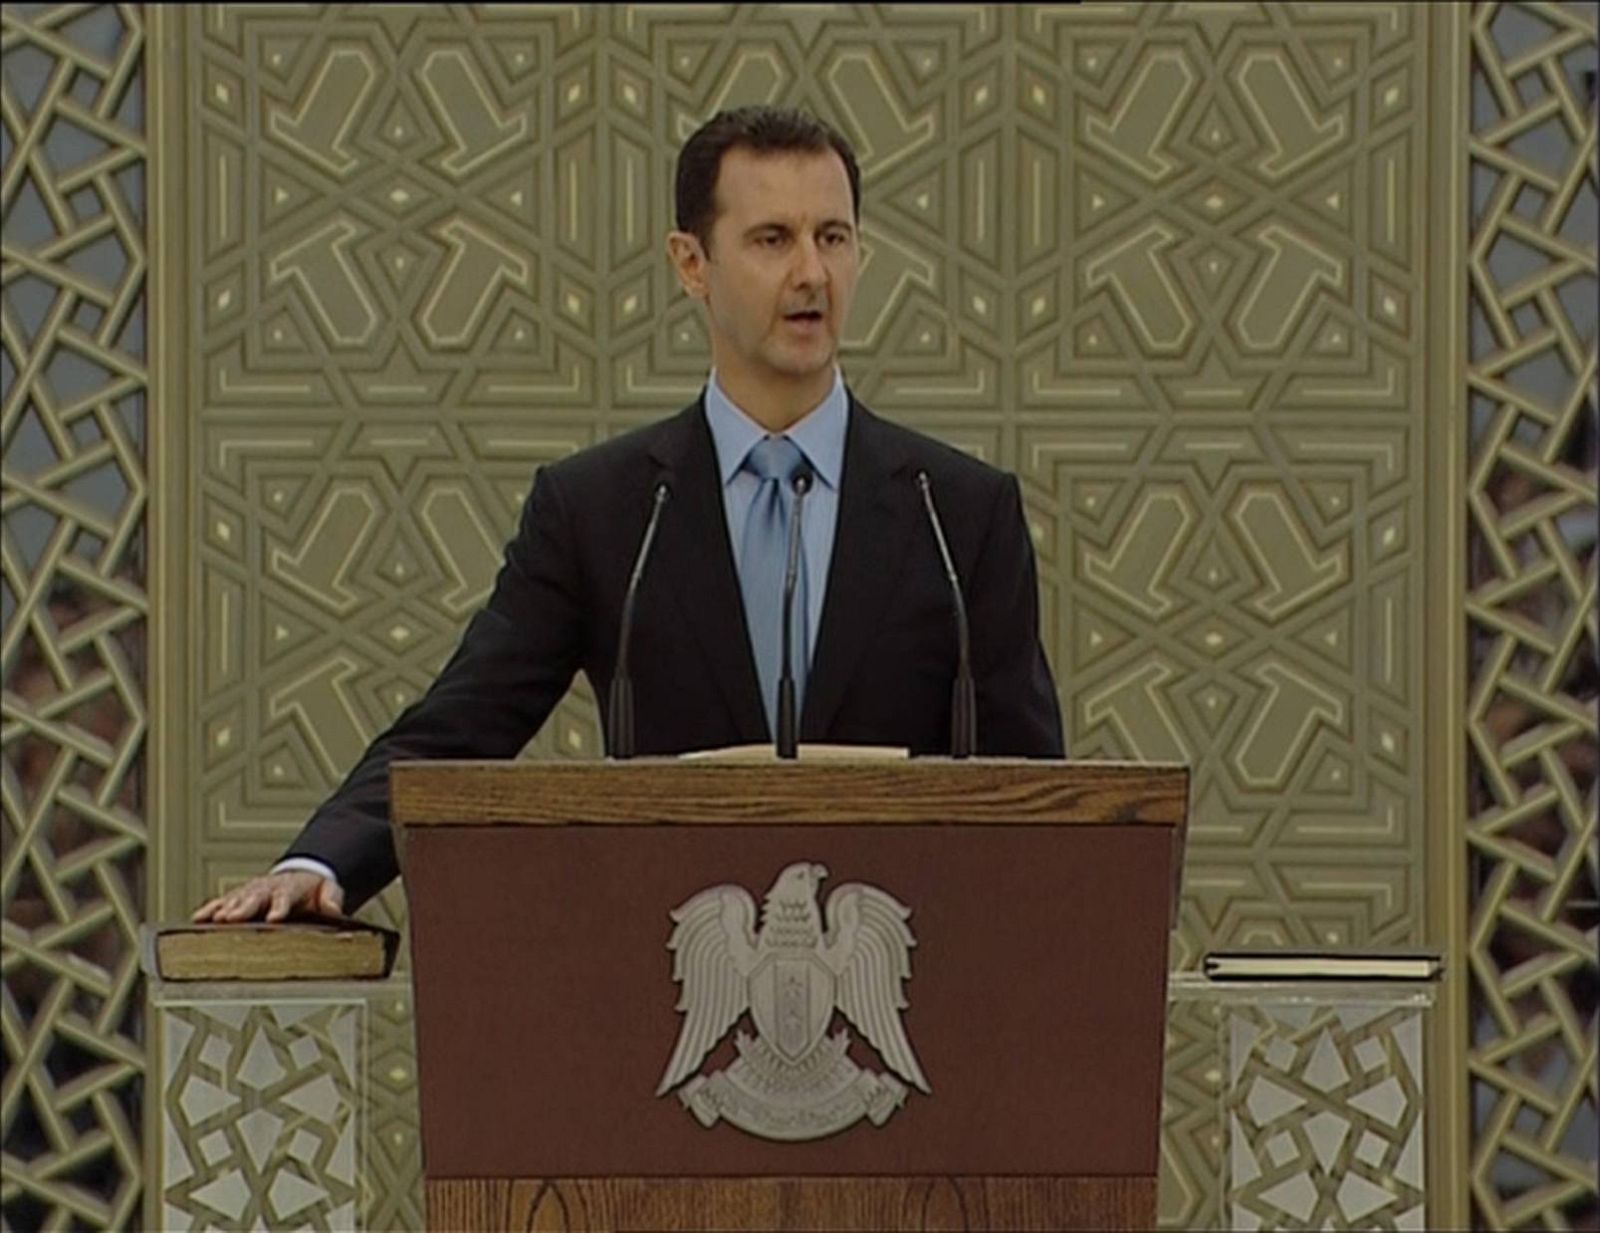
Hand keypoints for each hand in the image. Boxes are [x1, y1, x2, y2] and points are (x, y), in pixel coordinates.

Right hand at [192, 871, 343, 923]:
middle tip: (231, 919)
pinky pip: (220, 903)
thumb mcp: (328, 890)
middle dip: (242, 909)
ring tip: (214, 920)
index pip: (284, 899)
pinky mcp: (237, 898)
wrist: (300, 876)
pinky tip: (198, 919)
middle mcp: (266, 889)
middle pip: (253, 899)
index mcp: (289, 889)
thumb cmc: (313, 889)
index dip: (278, 908)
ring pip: (234, 900)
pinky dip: (209, 910)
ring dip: (224, 910)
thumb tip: (335, 910)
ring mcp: (249, 892)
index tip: (273, 919)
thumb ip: (332, 899)